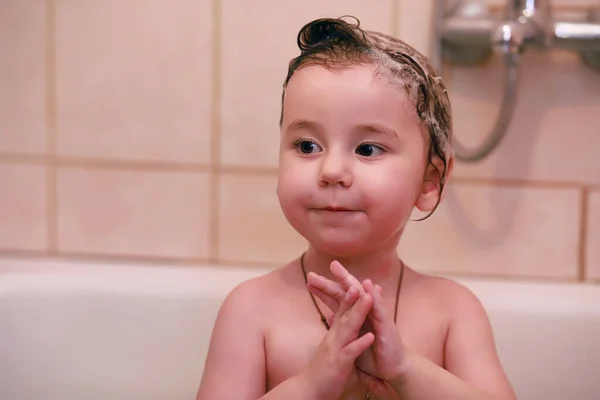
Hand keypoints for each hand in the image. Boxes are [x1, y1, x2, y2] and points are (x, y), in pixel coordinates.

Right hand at [301, 285, 375, 399]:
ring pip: (348, 328)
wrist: (308, 392)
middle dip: (354, 297)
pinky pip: (351, 352)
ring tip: (369, 299)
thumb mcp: (330, 351)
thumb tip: (336, 326)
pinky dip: (360, 343)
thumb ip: (337, 338)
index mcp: (333, 336)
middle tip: (362, 282)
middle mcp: (333, 339)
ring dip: (358, 312)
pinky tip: (371, 336)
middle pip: (345, 314)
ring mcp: (335, 349)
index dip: (350, 298)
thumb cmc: (321, 373)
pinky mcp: (338, 364)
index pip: (342, 312)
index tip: (358, 283)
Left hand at [307, 261, 409, 381]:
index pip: (339, 299)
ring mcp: (377, 316)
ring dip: (352, 282)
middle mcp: (367, 312)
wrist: (394, 369)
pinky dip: (373, 295)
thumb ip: (344, 326)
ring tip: (342, 270)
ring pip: (362, 295)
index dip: (326, 289)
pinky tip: (367, 284)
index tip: (310, 279)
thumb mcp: (353, 339)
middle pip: (349, 292)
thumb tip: (330, 315)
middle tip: (329, 264)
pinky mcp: (386, 325)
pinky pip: (379, 308)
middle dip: (338, 278)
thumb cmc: (374, 355)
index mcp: (357, 316)